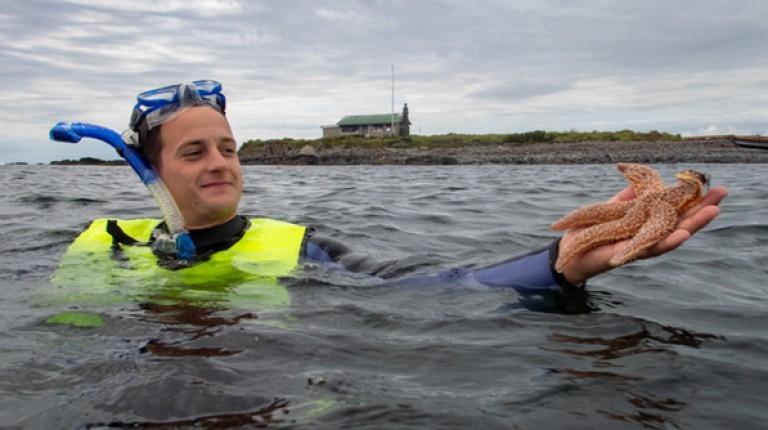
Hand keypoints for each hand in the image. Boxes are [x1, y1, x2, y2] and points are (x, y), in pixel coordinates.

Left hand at [559, 185, 727, 284]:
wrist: (570, 252)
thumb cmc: (590, 232)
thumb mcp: (611, 212)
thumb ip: (627, 199)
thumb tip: (642, 183)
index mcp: (646, 224)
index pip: (674, 211)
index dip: (692, 200)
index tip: (711, 184)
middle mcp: (648, 237)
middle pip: (680, 223)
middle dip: (702, 209)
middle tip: (723, 193)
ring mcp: (641, 247)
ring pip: (672, 237)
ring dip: (693, 225)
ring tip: (714, 212)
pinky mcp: (631, 256)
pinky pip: (651, 249)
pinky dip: (667, 242)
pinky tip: (682, 234)